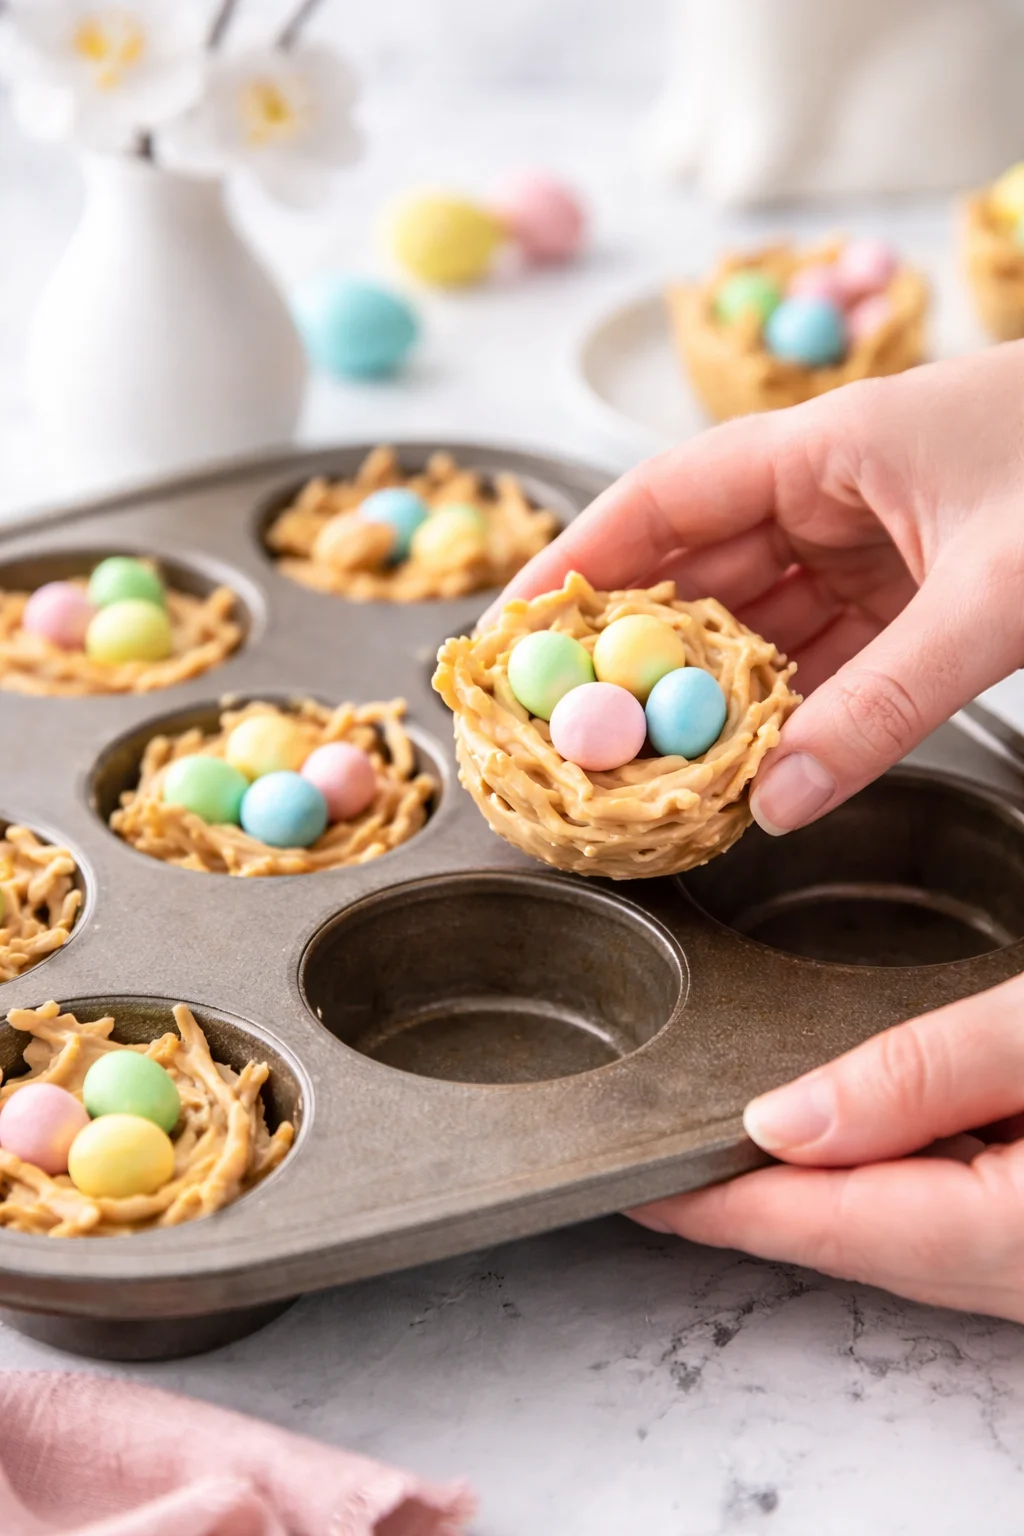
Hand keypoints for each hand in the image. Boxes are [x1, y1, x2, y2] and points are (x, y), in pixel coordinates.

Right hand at [496, 344, 1023, 833]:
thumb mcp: (996, 592)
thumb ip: (888, 701)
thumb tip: (784, 801)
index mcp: (832, 444)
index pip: (665, 496)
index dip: (578, 559)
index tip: (513, 628)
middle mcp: (837, 489)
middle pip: (699, 568)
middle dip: (633, 646)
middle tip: (567, 725)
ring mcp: (876, 543)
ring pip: (757, 620)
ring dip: (705, 690)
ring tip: (640, 763)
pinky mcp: (917, 592)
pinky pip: (823, 653)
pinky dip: (784, 707)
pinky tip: (746, 762)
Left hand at [630, 972, 1023, 1320]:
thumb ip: (918, 1074)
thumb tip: (786, 1118)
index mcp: (1019, 1233)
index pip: (828, 1226)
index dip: (723, 1206)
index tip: (643, 1186)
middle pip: (861, 1247)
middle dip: (755, 1208)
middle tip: (668, 1170)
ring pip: (911, 1250)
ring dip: (825, 1204)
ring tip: (741, 1157)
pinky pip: (962, 1236)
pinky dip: (896, 1195)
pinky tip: (863, 1152)